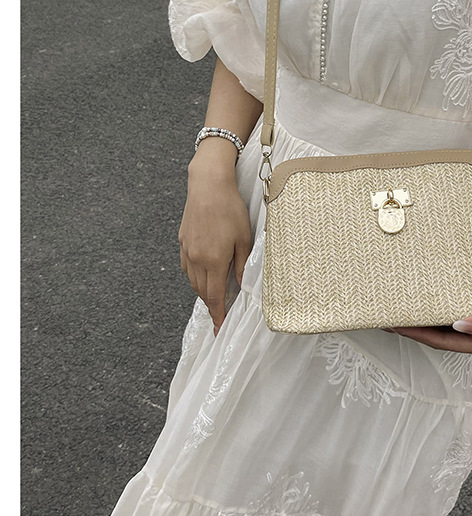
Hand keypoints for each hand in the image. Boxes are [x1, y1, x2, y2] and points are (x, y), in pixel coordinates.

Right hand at [179, 141, 251, 334]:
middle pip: (202, 292)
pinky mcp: (182, 241)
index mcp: (214, 260)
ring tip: (214, 297)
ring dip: (203, 291)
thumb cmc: (230, 209)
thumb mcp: (244, 238)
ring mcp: (187, 250)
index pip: (214, 297)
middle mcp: (197, 259)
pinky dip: (195, 276)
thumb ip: (241, 265)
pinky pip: (187, 267)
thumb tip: (241, 286)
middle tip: (220, 316)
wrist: (208, 186)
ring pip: (193, 280)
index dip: (218, 315)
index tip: (220, 330)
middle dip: (211, 306)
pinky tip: (203, 274)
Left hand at [392, 301, 471, 357]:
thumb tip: (457, 323)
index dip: (415, 334)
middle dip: (414, 327)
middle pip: (439, 335)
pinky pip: (465, 316)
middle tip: (391, 313)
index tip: (392, 324)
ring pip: (450, 326)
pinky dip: (450, 309)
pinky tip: (444, 299)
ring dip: (430, 318)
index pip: (439, 341)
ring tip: (410, 306)